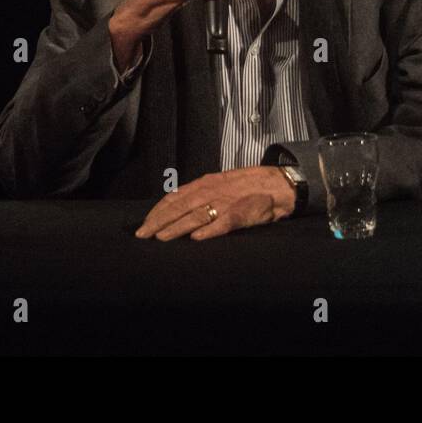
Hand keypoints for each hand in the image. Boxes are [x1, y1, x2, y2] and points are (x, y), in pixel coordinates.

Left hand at [134, 167, 295, 240]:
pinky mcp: (241, 214)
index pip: (175, 198)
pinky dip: (210, 230)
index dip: (158, 211)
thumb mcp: (220, 183)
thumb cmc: (248, 186)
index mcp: (206, 184)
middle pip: (180, 207)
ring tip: (162, 238)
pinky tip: (197, 238)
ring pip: (196, 215)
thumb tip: (177, 207)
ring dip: (177, 227)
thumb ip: (201, 194)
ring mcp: (227, 202)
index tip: (144, 224)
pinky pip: (223, 223)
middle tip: (143, 235)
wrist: (278, 184)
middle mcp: (212, 191)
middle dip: (160, 222)